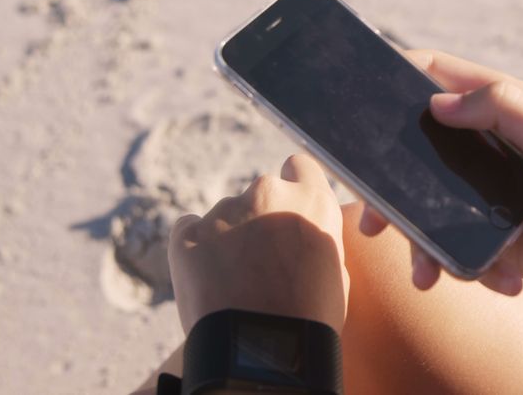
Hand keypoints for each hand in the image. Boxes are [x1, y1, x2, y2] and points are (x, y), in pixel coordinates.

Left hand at [169, 154, 349, 333]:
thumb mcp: (335, 270)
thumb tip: (302, 230)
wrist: (263, 355)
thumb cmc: (309, 320)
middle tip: (263, 260)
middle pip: (262, 193)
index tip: (290, 209)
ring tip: (236, 284)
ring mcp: (224, 212)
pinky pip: (189, 229)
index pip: (299, 166)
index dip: (295, 186)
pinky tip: (209, 279)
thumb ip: (317, 234)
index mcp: (312, 200)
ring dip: (230, 237)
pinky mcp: (187, 235)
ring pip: (227, 214)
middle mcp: (268, 194)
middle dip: (261, 218)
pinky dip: (196, 247)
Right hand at [359, 50, 522, 312]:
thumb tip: (440, 102)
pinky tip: (500, 280)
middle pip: (422, 149)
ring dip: (421, 239)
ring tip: (424, 270)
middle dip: (391, 183)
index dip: (403, 77)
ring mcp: (493, 197)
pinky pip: (459, 250)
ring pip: (432, 208)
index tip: (363, 94)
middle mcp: (495, 151)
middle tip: (372, 212)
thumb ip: (506, 107)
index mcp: (510, 112)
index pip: (445, 78)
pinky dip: (465, 267)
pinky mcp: (498, 240)